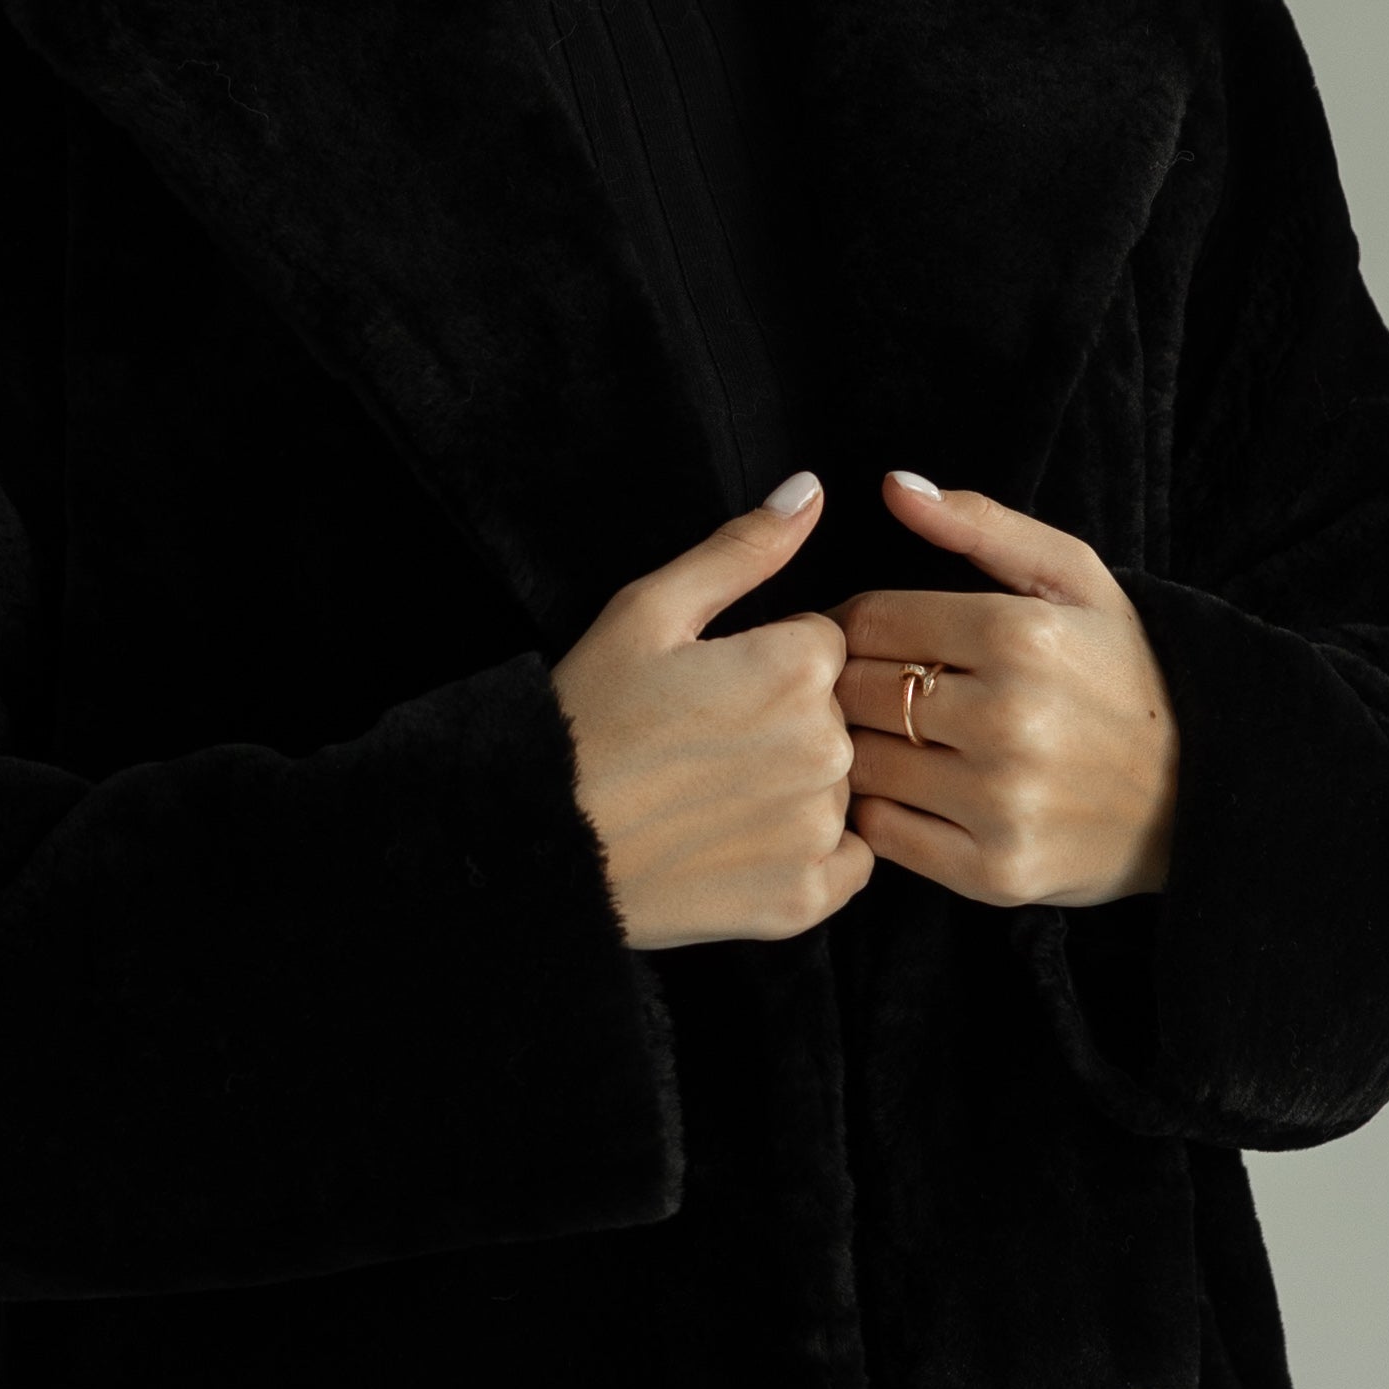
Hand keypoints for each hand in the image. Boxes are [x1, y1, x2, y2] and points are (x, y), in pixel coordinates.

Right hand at [553, 475, 870, 951]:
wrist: (542, 845)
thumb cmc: (587, 720)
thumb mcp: (648, 611)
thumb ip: (743, 550)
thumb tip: (812, 490)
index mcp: (798, 666)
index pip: (827, 644)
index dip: (771, 659)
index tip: (717, 687)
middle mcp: (827, 746)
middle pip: (839, 713)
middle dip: (787, 721)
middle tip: (706, 743)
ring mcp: (819, 828)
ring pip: (842, 786)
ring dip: (798, 786)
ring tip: (713, 794)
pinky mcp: (807, 898)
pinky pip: (846, 861)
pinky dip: (807, 854)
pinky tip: (741, 843)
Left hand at [836, 470, 1180, 911]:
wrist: (1202, 792)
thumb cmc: (1124, 672)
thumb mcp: (1074, 578)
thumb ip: (981, 525)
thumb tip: (894, 487)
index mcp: (1021, 635)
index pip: (867, 619)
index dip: (851, 624)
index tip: (867, 637)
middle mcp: (1009, 720)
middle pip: (853, 691)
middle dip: (849, 685)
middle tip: (874, 689)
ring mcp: (1001, 803)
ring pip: (860, 763)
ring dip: (860, 749)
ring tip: (893, 739)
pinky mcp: (994, 872)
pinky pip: (882, 834)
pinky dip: (881, 811)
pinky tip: (915, 791)